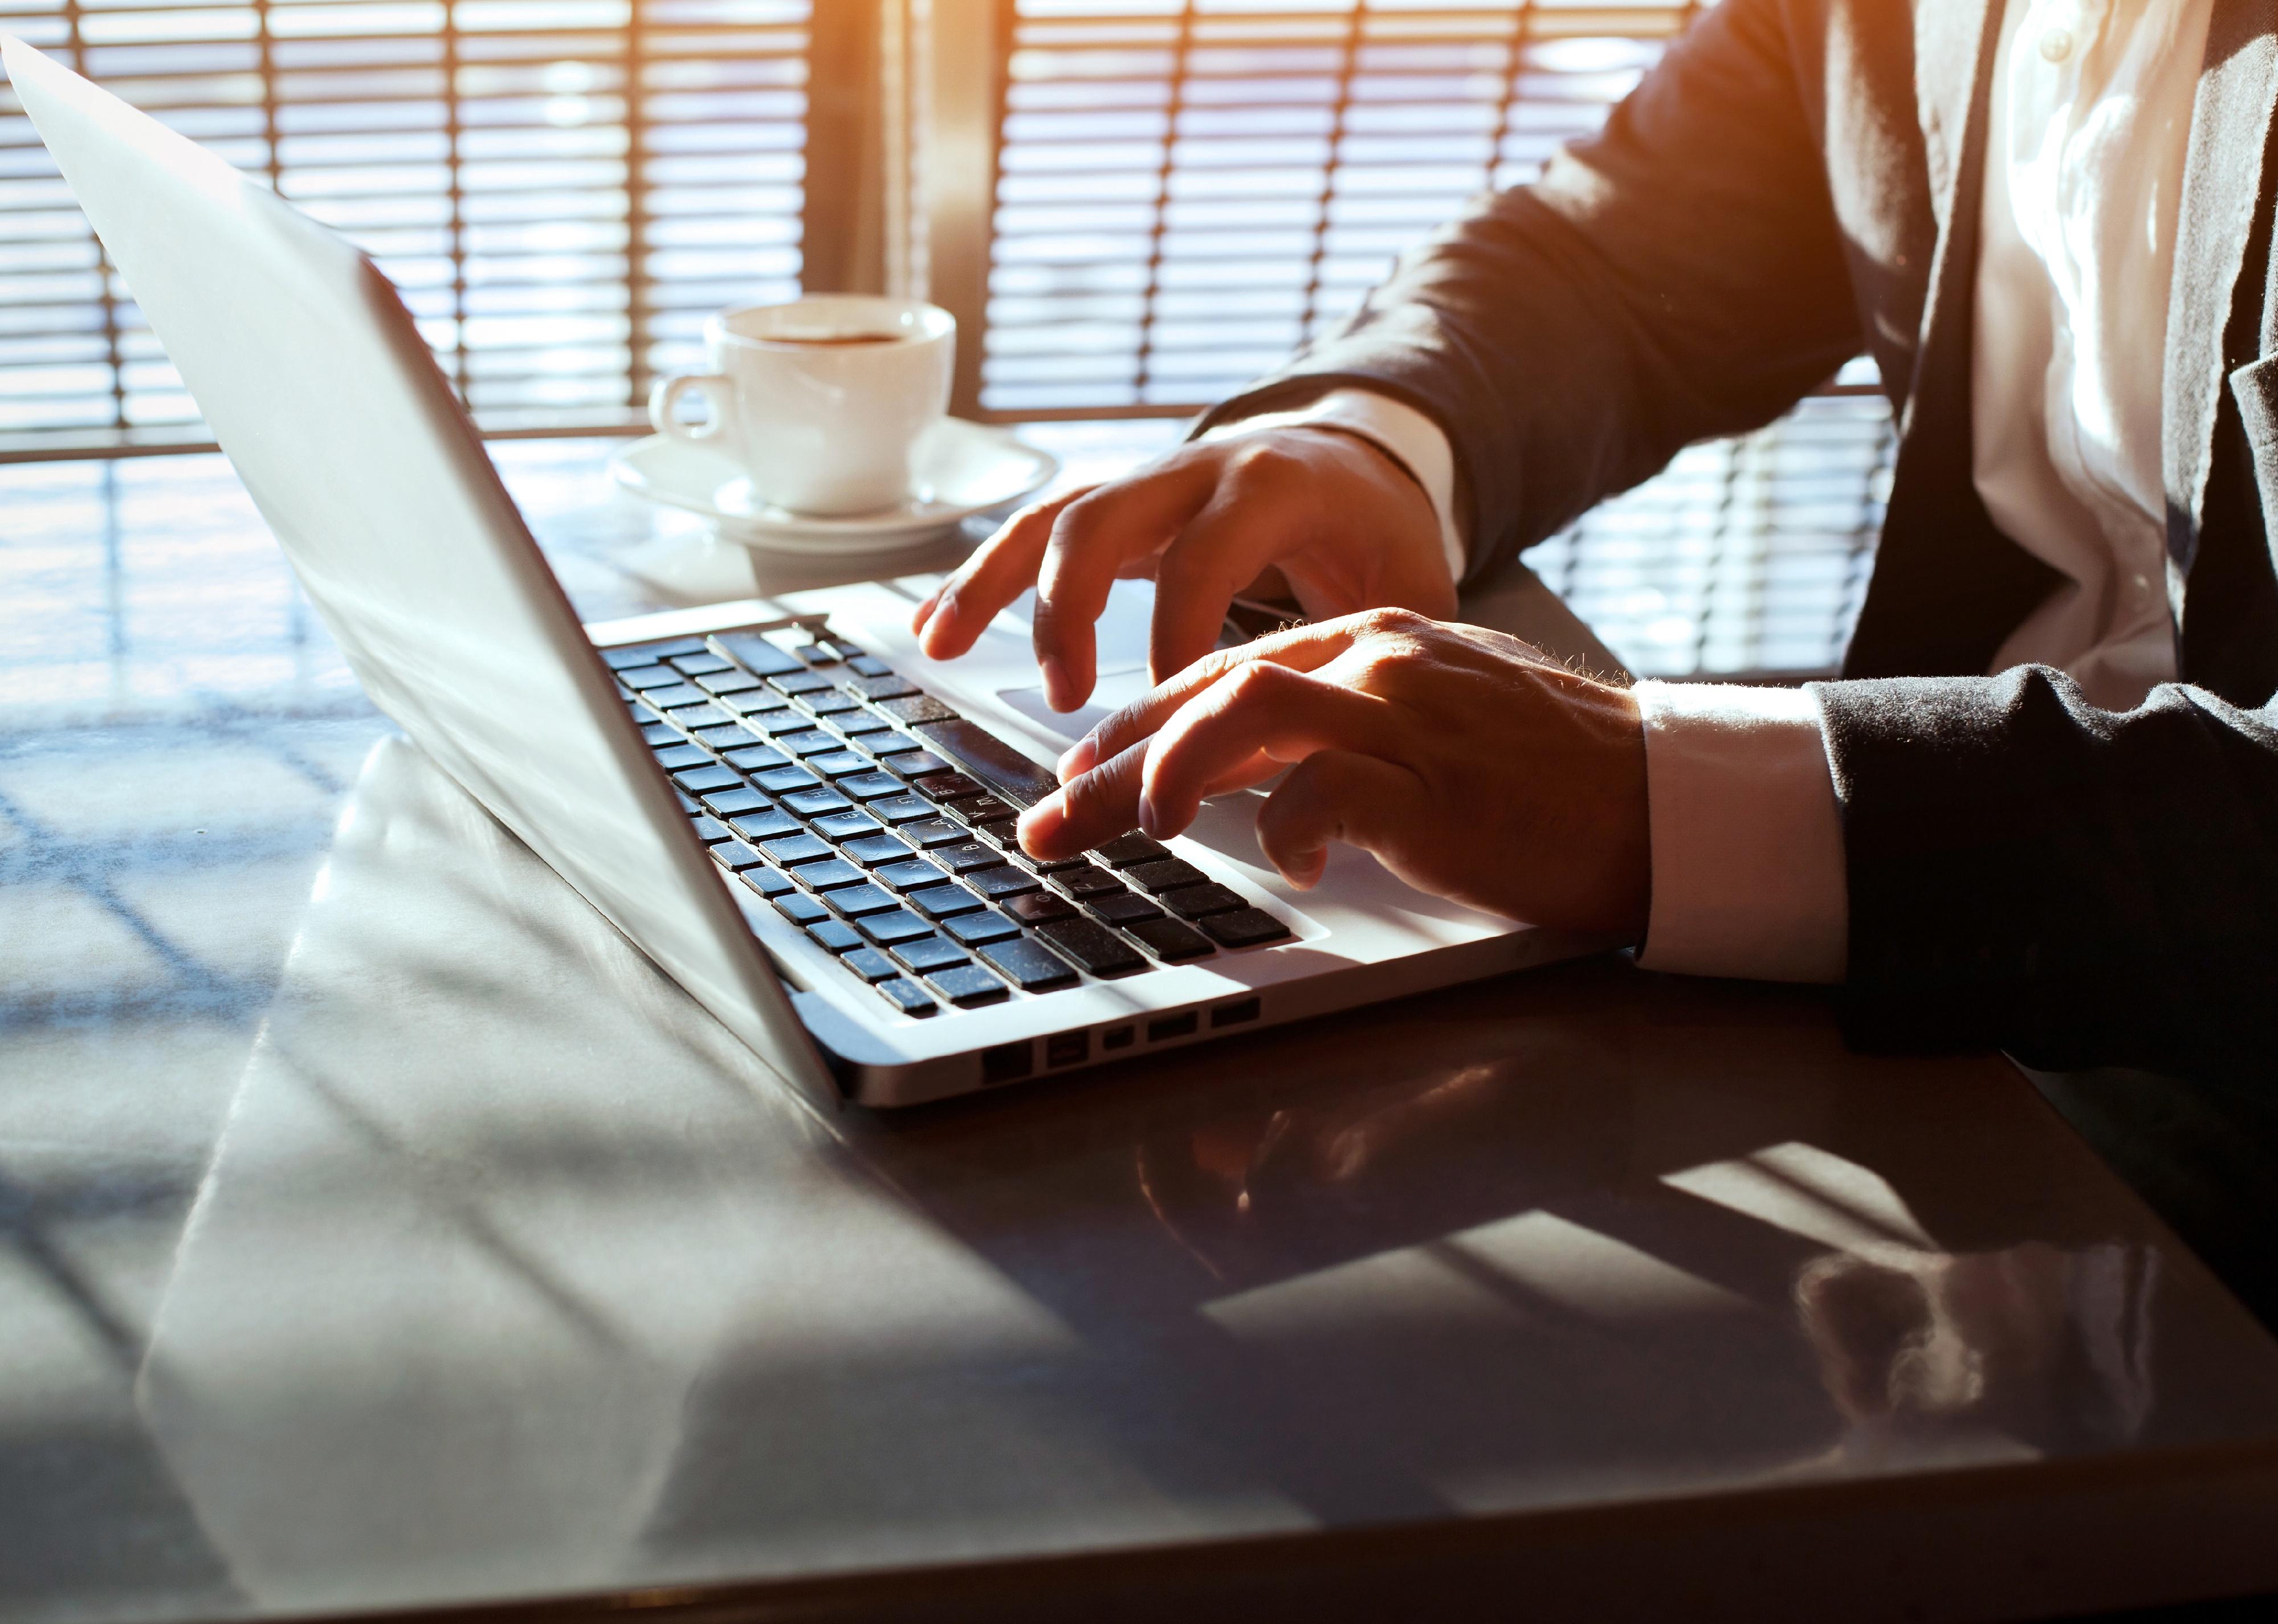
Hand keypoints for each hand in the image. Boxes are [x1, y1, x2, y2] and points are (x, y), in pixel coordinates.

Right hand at [911, 426, 1456, 710]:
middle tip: (1069, 697)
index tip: (1170, 715)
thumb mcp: (1409, 583)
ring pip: (1052, 517)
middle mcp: (1199, 469)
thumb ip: (1379, 654)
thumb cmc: (1379, 532)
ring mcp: (1149, 480)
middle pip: (1103, 520)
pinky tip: (937, 629)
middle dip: (1069, 609)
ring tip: (943, 650)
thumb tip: (1350, 744)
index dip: (1178, 637)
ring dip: (992, 584)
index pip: (1206, 557)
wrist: (1360, 452)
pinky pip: (1036, 527)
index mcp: (1274, 486)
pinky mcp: (1117, 501)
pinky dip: (982, 577)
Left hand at [1017, 609, 1651, 938]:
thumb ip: (1339, 738)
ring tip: (1134, 830)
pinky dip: (1285, 827)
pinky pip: (1327, 789)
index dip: (1134, 729)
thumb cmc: (1545, 782)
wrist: (1658, 799)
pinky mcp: (1437, 780)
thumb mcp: (1429, 732)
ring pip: (1246, 709)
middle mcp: (1377, 660)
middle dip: (1111, 762)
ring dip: (1170, 771)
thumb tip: (1244, 787)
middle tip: (1047, 827)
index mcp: (1371, 643)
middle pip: (1206, 691)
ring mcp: (1407, 713)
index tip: (1075, 783)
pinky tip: (1286, 864)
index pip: (1219, 673)